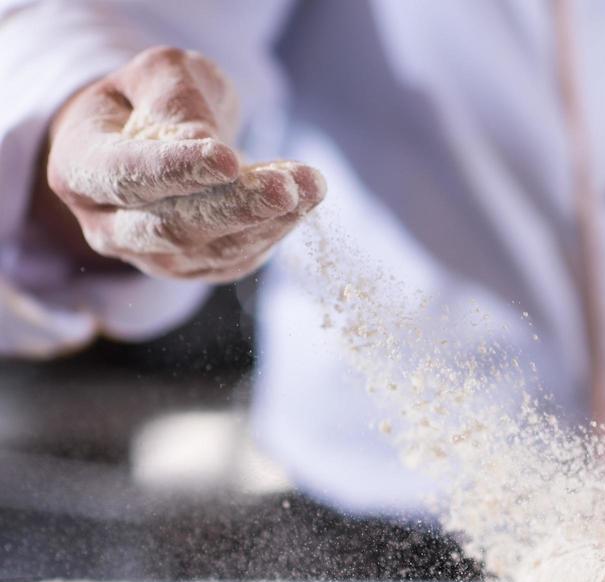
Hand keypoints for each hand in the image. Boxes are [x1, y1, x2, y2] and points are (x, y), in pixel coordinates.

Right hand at [36, 46, 324, 282]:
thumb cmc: (150, 102)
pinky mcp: (197, 269)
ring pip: (214, 250)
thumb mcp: (157, 77)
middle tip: (285, 187)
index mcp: (80, 170)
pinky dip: (276, 230)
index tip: (228, 159)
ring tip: (311, 185)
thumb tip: (206, 144)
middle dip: (236, 207)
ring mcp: (153, 256)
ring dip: (270, 221)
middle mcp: (109, 225)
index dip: (176, 170)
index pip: (125, 176)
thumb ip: (176, 101)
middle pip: (173, 226)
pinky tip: (306, 199)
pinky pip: (239, 259)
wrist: (155, 140)